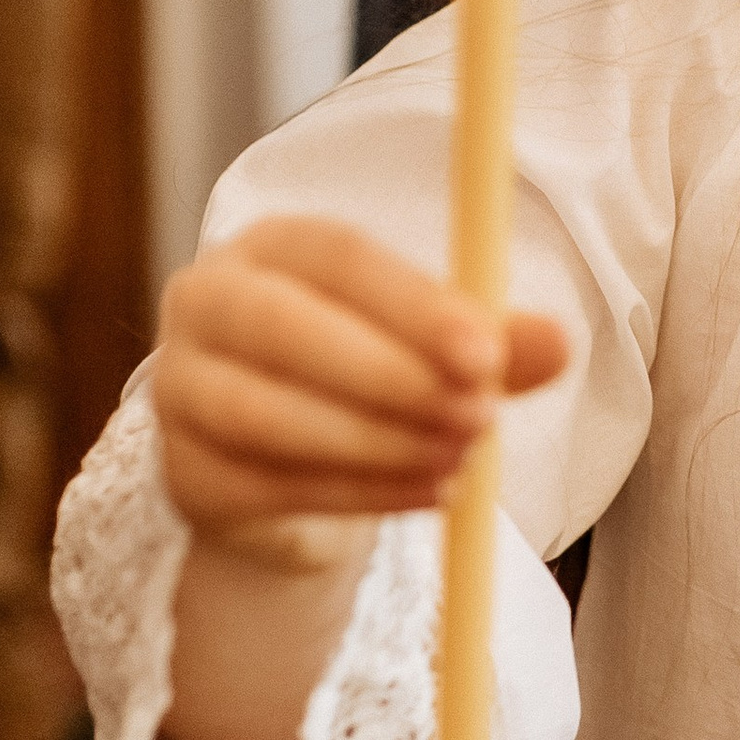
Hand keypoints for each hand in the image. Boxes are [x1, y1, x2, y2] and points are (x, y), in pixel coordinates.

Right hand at [154, 215, 568, 535]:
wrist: (293, 463)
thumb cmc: (368, 371)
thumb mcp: (435, 346)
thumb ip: (491, 341)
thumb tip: (557, 344)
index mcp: (273, 245)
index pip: (337, 256)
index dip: (413, 304)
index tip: (486, 353)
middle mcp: (207, 302)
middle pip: (282, 329)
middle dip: (389, 376)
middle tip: (480, 414)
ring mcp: (182, 389)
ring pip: (265, 415)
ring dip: (376, 443)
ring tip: (461, 459)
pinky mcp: (186, 472)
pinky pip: (267, 484)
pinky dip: (358, 494)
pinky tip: (427, 493)